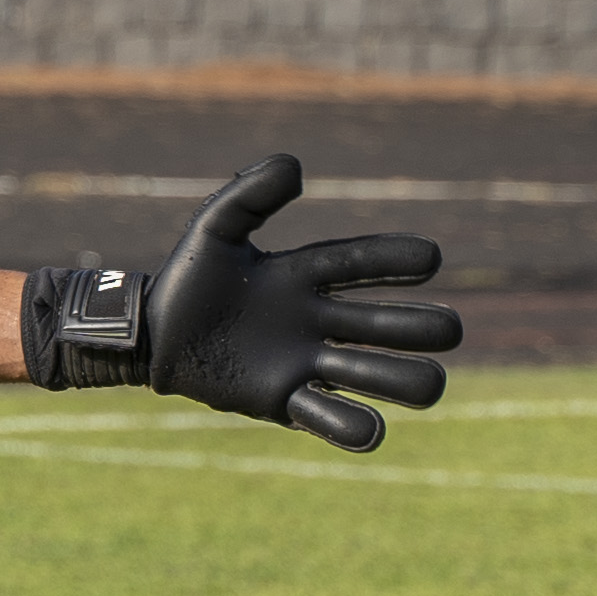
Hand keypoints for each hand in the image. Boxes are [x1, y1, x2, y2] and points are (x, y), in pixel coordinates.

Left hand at [36, 155, 457, 450]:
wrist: (150, 336)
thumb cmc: (187, 279)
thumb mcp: (214, 229)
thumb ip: (249, 193)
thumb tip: (297, 166)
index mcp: (305, 276)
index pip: (361, 264)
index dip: (396, 260)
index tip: (431, 258)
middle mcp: (317, 321)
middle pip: (386, 325)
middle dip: (421, 327)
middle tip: (446, 330)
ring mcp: (306, 364)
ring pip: (375, 375)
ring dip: (406, 381)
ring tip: (430, 385)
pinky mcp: (285, 401)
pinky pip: (331, 419)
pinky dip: (356, 428)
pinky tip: (372, 429)